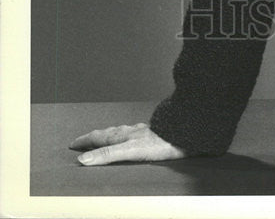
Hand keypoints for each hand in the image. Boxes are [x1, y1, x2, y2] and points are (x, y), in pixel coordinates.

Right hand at [69, 123, 187, 164]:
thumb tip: (84, 159)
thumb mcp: (130, 150)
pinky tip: (133, 138)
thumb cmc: (162, 142)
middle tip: (83, 140)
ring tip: (104, 137)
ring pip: (121, 133)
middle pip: (108, 134)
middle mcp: (131, 131)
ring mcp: (143, 132)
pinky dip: (125, 137)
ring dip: (109, 136)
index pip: (99, 137)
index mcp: (123, 135)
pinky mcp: (154, 134)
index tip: (74, 143)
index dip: (86, 141)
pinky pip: (134, 135)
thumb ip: (108, 154)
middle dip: (94, 138)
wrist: (186, 133)